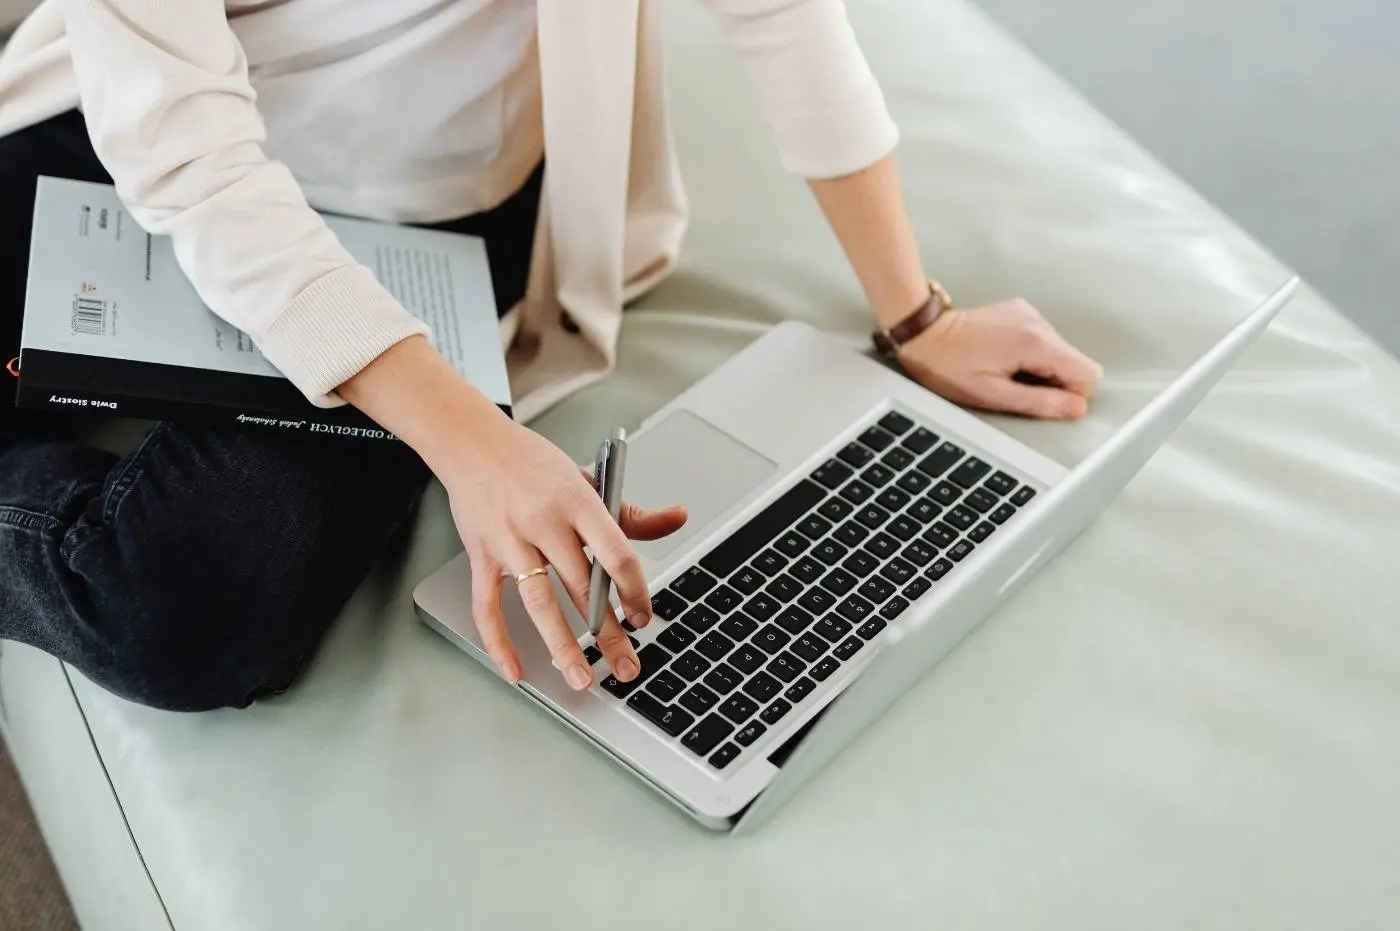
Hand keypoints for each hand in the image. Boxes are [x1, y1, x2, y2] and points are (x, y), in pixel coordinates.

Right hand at [337, 336, 686, 691]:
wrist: (471, 441)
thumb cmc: (532, 463)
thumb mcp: (586, 478)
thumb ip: (630, 510)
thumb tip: (677, 518)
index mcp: (577, 500)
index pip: (616, 553)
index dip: (634, 591)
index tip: (643, 617)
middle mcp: (544, 521)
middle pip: (583, 587)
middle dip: (608, 633)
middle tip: (627, 667)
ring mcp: (509, 540)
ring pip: (538, 602)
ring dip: (562, 646)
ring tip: (581, 678)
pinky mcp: (481, 554)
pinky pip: (487, 606)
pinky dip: (499, 641)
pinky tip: (516, 669)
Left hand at [896, 298, 1102, 419]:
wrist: (925, 334)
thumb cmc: (949, 365)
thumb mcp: (994, 395)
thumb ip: (1040, 403)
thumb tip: (1076, 409)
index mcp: (1036, 343)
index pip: (1088, 374)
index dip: (1069, 394)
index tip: (1039, 397)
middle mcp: (1039, 322)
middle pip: (1075, 362)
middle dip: (1052, 381)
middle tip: (1015, 384)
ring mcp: (1030, 313)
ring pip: (1059, 352)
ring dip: (1040, 367)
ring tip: (1004, 369)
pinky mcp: (1020, 311)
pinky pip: (1042, 339)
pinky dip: (1031, 353)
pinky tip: (1003, 357)